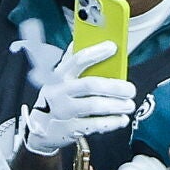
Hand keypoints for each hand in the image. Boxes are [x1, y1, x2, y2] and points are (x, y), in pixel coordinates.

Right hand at [24, 41, 135, 155]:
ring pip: (94, 105)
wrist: (38, 131)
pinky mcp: (69, 129)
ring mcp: (63, 111)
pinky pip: (95, 125)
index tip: (112, 47)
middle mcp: (59, 92)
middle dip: (114, 86)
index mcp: (59, 76)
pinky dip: (112, 122)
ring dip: (116, 105)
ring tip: (129, 105)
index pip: (76, 60)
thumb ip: (72, 62)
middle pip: (90, 85)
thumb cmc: (56, 100)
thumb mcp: (59, 80)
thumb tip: (83, 39)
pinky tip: (121, 119)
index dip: (95, 52)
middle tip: (130, 89)